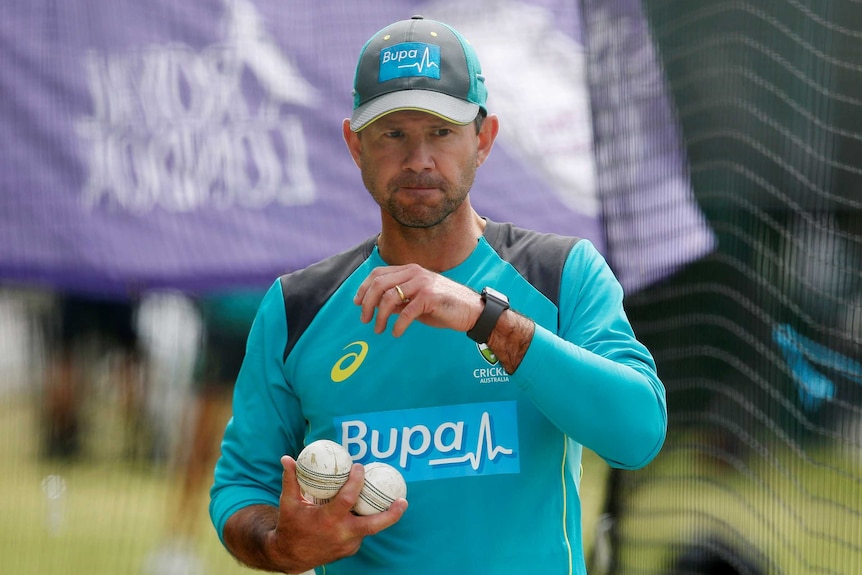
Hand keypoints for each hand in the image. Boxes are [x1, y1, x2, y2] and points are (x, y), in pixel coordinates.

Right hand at [265, 456, 406, 572]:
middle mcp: (342, 534)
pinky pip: (362, 532)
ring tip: (388, 499)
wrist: (291, 557)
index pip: (348, 499)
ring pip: (369, 527)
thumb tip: (287, 458)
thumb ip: (290, 480)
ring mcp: (349, 544)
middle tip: (403, 500)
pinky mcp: (351, 550)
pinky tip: (366, 509)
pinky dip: (364, 520)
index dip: (356, 481)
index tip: (359, 467)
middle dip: (392, 514)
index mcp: (328, 520)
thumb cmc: (291, 526)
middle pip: (374, 525)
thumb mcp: (289, 503)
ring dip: (377, 514)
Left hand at [353, 264, 482, 336]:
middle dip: (367, 303)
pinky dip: (397, 325)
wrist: (472, 311)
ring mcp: (423, 283)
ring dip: (380, 317)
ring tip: (378, 329)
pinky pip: (406, 312)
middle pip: (379, 284)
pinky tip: (396, 333)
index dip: (364, 288)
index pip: (378, 273)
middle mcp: (415, 273)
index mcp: (410, 270)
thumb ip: (399, 300)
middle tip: (364, 319)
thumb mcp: (417, 301)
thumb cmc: (444, 306)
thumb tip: (376, 305)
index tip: (357, 303)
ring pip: (389, 298)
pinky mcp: (430, 297)